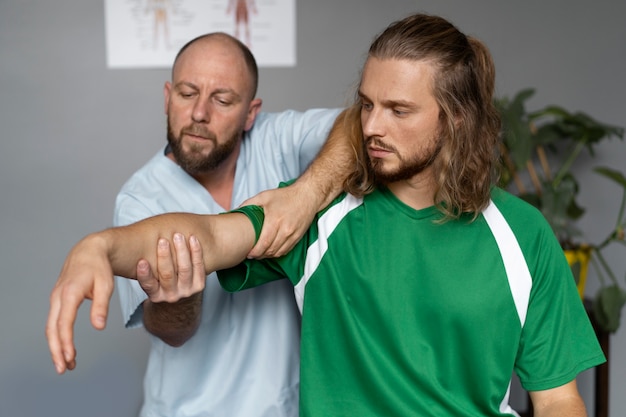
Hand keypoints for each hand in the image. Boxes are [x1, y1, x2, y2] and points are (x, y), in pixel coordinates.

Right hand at [46, 234, 114, 373]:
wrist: (89, 251)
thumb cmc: (99, 267)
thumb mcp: (105, 285)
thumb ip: (101, 306)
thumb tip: (99, 327)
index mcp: (69, 293)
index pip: (64, 323)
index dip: (66, 342)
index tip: (70, 358)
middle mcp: (58, 297)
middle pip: (52, 329)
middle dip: (57, 351)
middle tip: (63, 369)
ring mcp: (56, 298)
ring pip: (51, 327)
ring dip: (57, 347)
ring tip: (67, 364)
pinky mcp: (58, 300)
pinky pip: (55, 322)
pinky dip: (58, 337)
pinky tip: (66, 348)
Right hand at [136, 233, 204, 302]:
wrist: (181, 300)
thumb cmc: (162, 283)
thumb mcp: (151, 280)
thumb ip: (144, 267)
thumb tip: (127, 244)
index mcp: (155, 295)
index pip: (148, 285)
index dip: (144, 274)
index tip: (142, 261)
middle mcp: (171, 295)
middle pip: (167, 275)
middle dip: (165, 256)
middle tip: (162, 241)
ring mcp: (186, 291)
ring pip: (185, 269)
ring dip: (182, 251)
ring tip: (178, 236)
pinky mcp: (199, 285)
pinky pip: (199, 266)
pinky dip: (196, 252)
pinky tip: (193, 239)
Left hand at [242, 184, 316, 258]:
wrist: (307, 196)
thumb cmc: (285, 196)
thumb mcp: (264, 196)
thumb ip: (249, 204)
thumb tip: (235, 211)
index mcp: (275, 220)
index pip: (264, 243)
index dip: (255, 252)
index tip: (248, 253)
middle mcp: (285, 229)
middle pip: (270, 250)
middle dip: (259, 255)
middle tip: (251, 255)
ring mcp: (293, 235)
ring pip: (278, 252)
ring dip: (268, 255)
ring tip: (260, 254)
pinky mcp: (298, 237)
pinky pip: (286, 250)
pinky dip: (277, 253)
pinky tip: (271, 250)